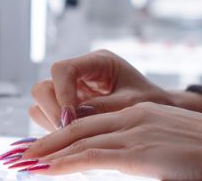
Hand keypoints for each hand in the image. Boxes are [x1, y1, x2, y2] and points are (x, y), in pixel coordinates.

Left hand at [15, 102, 201, 179]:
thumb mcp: (175, 145)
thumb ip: (150, 149)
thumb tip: (138, 161)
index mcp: (141, 113)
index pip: (92, 122)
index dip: (64, 133)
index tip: (43, 145)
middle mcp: (132, 117)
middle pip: (78, 127)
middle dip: (45, 142)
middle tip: (19, 153)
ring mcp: (132, 132)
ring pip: (77, 141)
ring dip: (45, 154)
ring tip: (21, 163)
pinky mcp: (135, 151)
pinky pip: (90, 156)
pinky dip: (63, 163)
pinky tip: (44, 171)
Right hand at [29, 50, 201, 130]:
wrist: (160, 111)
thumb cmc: (152, 102)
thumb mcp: (132, 105)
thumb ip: (103, 109)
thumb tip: (73, 120)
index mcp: (97, 62)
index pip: (63, 69)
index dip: (62, 94)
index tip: (70, 120)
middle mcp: (80, 73)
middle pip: (45, 86)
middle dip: (53, 111)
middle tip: (68, 133)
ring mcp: (72, 89)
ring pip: (42, 101)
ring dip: (51, 121)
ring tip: (72, 138)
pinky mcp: (69, 106)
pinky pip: (47, 115)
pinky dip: (54, 128)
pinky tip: (73, 139)